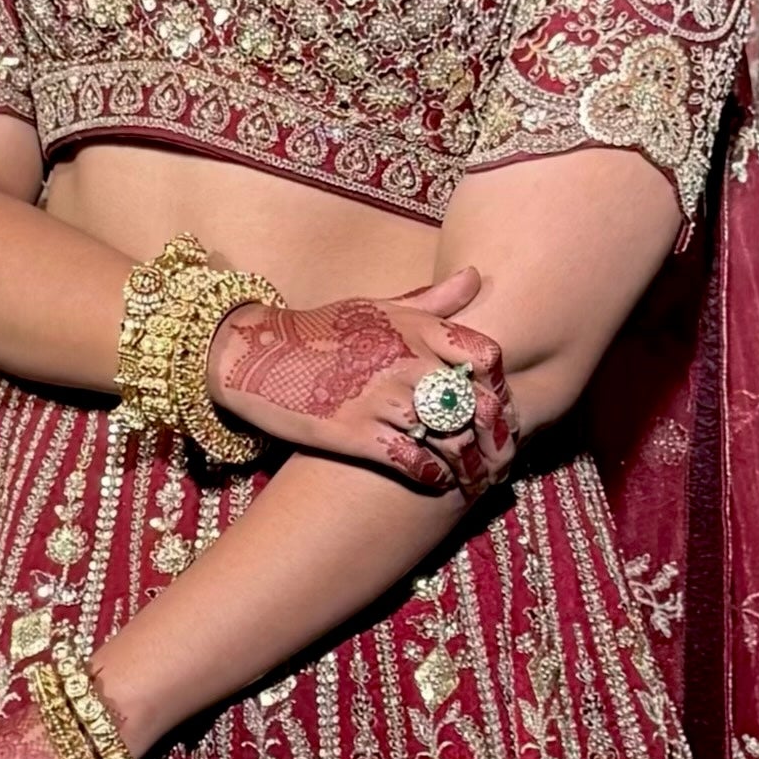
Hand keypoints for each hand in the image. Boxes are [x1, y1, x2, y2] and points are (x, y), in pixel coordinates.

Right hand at [208, 272, 512, 494]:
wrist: (256, 355)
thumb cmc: (323, 330)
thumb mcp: (379, 305)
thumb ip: (433, 300)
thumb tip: (475, 276)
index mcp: (416, 328)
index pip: (485, 355)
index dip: (501, 386)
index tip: (501, 407)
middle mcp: (406, 361)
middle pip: (476, 404)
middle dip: (495, 437)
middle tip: (500, 457)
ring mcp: (382, 398)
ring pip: (450, 439)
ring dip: (470, 465)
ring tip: (477, 479)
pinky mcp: (356, 432)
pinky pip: (412, 461)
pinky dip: (433, 476)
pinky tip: (438, 482)